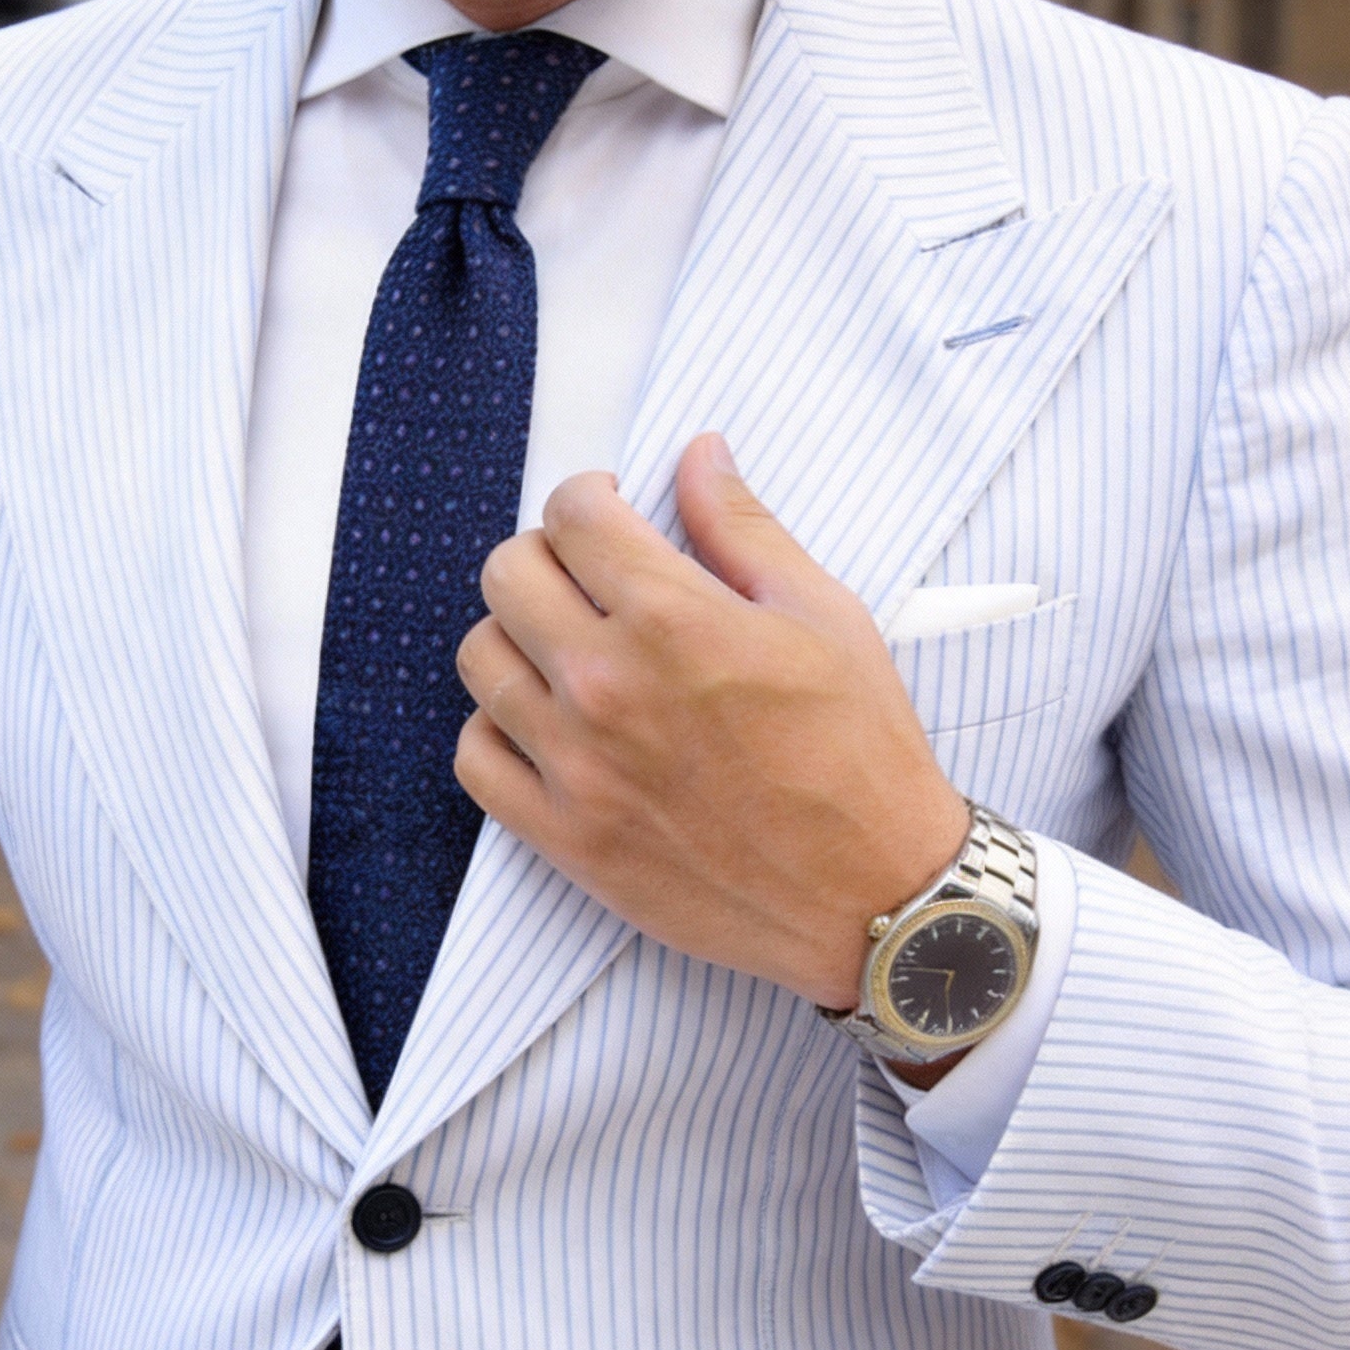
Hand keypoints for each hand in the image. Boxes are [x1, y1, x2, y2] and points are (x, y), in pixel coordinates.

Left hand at [454, 432, 967, 1009]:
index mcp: (673, 619)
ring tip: (566, 652)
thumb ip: (744, 529)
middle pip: (507, 576)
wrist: (873, 894)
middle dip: (546, 558)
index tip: (609, 515)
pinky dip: (497, 731)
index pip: (572, 515)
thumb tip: (698, 455)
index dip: (589, 499)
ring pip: (480, 661)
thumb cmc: (861, 754)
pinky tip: (546, 725)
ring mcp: (577, 766)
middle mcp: (607, 686)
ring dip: (517, 639)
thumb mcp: (824, 616)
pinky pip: (476, 759)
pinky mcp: (566, 837)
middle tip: (587, 580)